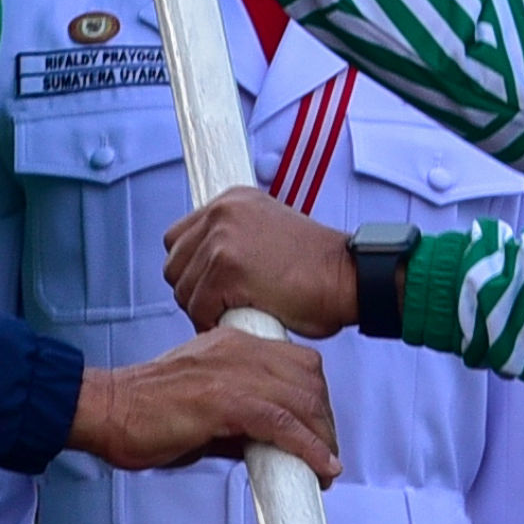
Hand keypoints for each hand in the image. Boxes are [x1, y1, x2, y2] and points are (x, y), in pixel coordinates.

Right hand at [68, 325, 340, 477]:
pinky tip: (318, 467)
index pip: (295, 362)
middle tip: (324, 455)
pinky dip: (307, 447)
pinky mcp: (224, 400)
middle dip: (324, 420)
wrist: (103, 411)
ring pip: (302, 399)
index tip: (319, 430)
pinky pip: (282, 422)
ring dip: (321, 438)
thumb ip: (239, 421)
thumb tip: (269, 446)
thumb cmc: (143, 412)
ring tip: (322, 467)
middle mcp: (238, 350)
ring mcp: (232, 372)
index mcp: (232, 344)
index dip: (315, 398)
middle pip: (309, 378)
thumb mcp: (203, 408)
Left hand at [161, 187, 357, 337]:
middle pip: (173, 265)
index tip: (216, 288)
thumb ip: (233, 241)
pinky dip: (216, 323)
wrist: (349, 279)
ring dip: (206, 310)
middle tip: (228, 305)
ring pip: (183, 290)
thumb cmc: (318, 271)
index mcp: (231, 200)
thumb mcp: (269, 235)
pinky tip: (244, 319)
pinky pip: (199, 308)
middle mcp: (222, 212)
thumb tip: (201, 270)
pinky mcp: (227, 267)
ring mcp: (222, 238)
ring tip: (240, 311)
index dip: (194, 271)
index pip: (178, 239)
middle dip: (195, 292)